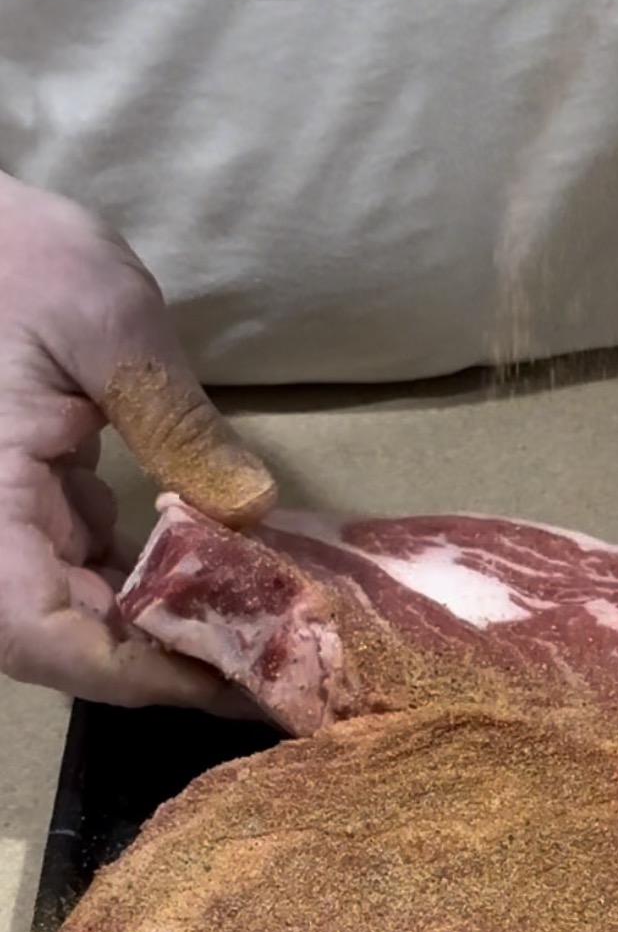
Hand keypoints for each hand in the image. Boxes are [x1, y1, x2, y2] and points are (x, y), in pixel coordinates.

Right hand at [0, 173, 275, 707]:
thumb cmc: (13, 255)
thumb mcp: (103, 320)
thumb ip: (174, 419)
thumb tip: (253, 509)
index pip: (40, 632)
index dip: (130, 670)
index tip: (224, 675)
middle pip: (68, 640)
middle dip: (170, 661)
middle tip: (276, 665)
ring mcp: (8, 525)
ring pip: (82, 615)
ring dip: (171, 627)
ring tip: (269, 630)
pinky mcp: (32, 510)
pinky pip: (89, 570)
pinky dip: (157, 580)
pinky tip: (231, 572)